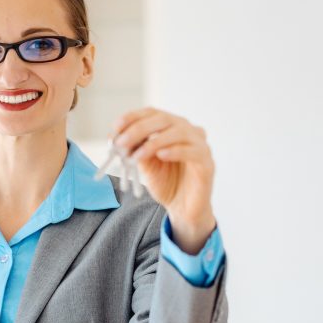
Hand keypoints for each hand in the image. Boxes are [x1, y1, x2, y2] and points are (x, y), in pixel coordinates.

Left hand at [112, 108, 215, 252]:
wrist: (183, 209)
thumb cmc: (166, 184)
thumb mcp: (146, 165)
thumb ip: (137, 149)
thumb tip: (119, 138)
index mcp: (172, 127)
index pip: (153, 113)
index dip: (133, 117)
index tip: (115, 127)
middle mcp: (188, 131)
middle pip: (164, 119)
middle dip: (139, 129)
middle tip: (121, 142)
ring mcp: (200, 145)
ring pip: (179, 132)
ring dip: (154, 142)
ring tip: (137, 155)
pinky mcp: (207, 162)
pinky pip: (193, 151)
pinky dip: (175, 151)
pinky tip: (161, 156)